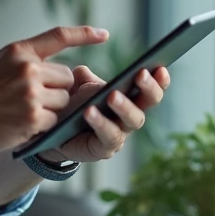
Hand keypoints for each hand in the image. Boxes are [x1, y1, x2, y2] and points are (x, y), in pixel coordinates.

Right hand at [0, 26, 108, 152]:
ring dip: (52, 109)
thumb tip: (59, 69)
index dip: (85, 34)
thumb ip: (27, 60)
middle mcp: (27, 68)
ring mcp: (31, 93)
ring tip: (23, 111)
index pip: (59, 35)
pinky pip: (55, 120)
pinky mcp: (33, 117)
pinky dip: (44, 125)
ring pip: (64, 100)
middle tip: (31, 98)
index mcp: (19, 50)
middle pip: (67, 77)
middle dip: (57, 89)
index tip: (104, 34)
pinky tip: (22, 124)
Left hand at [40, 64, 170, 163]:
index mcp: (130, 97)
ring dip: (124, 106)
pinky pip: (108, 136)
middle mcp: (130, 116)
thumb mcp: (78, 87)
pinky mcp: (105, 149)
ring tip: (112, 95)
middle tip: (140, 74)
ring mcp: (120, 134)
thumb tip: (82, 71)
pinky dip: (100, 122)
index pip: (152, 87)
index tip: (160, 66)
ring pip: (133, 120)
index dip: (160, 79)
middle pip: (150, 102)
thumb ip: (83, 77)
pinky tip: (89, 111)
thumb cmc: (73, 107)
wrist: (54, 134)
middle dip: (148, 88)